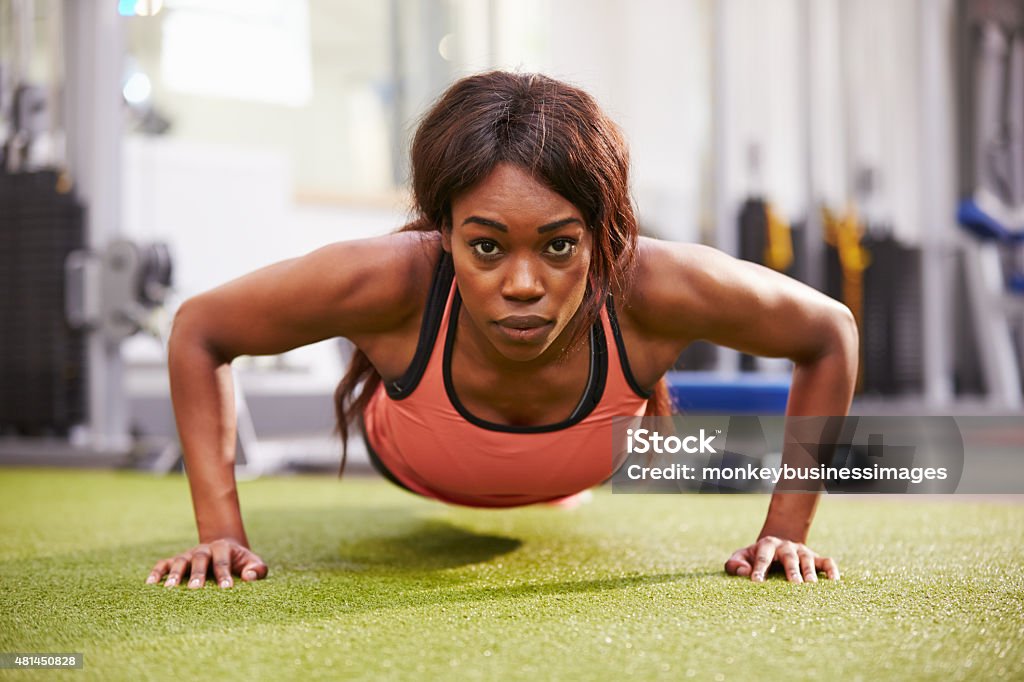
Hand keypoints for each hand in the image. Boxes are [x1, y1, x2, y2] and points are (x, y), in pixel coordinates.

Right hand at [146, 538, 267, 588]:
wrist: (224, 547)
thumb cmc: (240, 561)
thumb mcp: (253, 562)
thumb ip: (257, 569)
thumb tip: (249, 577)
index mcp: (224, 548)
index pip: (223, 562)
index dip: (225, 575)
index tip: (226, 589)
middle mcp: (204, 549)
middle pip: (200, 560)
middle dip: (197, 574)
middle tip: (195, 590)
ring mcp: (188, 554)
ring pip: (180, 561)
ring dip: (174, 574)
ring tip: (169, 589)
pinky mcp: (176, 560)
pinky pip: (163, 563)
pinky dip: (156, 572)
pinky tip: (150, 584)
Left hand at [725, 535, 838, 582]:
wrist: (777, 542)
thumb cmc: (755, 556)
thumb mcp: (742, 556)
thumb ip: (734, 564)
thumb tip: (744, 572)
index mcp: (767, 545)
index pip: (763, 557)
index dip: (759, 569)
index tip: (756, 581)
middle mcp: (786, 547)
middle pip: (789, 557)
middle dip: (792, 570)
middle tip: (794, 585)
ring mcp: (802, 552)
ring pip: (808, 560)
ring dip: (810, 573)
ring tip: (812, 587)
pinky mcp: (815, 558)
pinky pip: (826, 562)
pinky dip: (831, 570)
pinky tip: (834, 582)